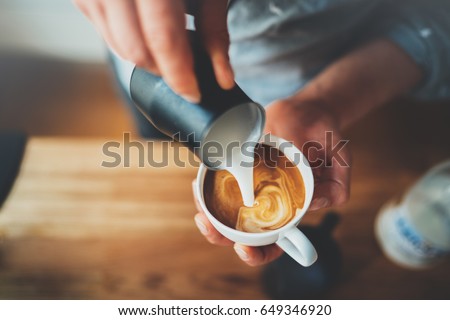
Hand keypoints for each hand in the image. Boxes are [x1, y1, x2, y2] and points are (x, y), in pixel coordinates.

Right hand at [74, 0, 233, 102]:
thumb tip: (223, 78)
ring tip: (167, 46)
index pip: (163, 39)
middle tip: (184, 72)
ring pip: (115, 44)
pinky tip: (144, 29)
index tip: (193, 93)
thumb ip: (216, 32)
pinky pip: (101, 29)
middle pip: (135, 48)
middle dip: (162, 70)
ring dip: (144, 58)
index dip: (179, 74)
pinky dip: (125, 39)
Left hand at [192, 99, 350, 265]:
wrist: (308, 112)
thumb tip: (315, 202)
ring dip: (207, 211)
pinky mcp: (240, 170)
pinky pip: (219, 183)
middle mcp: (267, 203)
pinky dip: (207, 186)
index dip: (258, 254)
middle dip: (219, 234)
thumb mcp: (339, 159)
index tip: (244, 249)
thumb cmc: (323, 138)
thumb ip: (337, 184)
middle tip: (206, 223)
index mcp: (291, 211)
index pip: (273, 243)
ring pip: (224, 210)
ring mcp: (251, 187)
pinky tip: (200, 180)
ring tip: (199, 200)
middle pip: (240, 232)